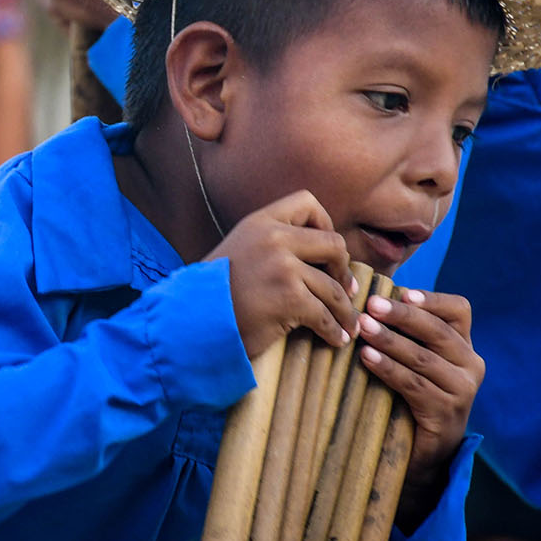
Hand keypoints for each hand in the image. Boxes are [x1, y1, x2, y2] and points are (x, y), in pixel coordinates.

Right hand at [207, 190, 359, 358]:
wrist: (193, 320)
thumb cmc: (215, 291)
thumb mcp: (239, 250)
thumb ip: (270, 242)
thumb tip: (317, 252)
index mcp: (260, 222)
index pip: (308, 202)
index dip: (325, 223)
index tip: (324, 251)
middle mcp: (273, 238)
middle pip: (334, 243)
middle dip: (343, 269)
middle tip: (343, 289)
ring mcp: (282, 267)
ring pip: (334, 287)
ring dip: (345, 310)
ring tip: (347, 325)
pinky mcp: (289, 298)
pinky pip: (325, 314)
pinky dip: (334, 330)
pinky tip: (335, 339)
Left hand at [356, 288, 482, 525]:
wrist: (423, 452)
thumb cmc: (410, 394)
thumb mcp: (412, 358)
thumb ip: (402, 331)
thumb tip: (365, 295)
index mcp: (464, 345)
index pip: (458, 310)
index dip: (432, 299)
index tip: (401, 292)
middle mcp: (471, 364)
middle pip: (438, 331)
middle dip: (402, 316)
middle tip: (371, 305)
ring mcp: (463, 390)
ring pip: (423, 357)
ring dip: (390, 340)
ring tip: (362, 328)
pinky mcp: (446, 413)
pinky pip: (414, 385)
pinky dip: (389, 368)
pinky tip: (367, 357)